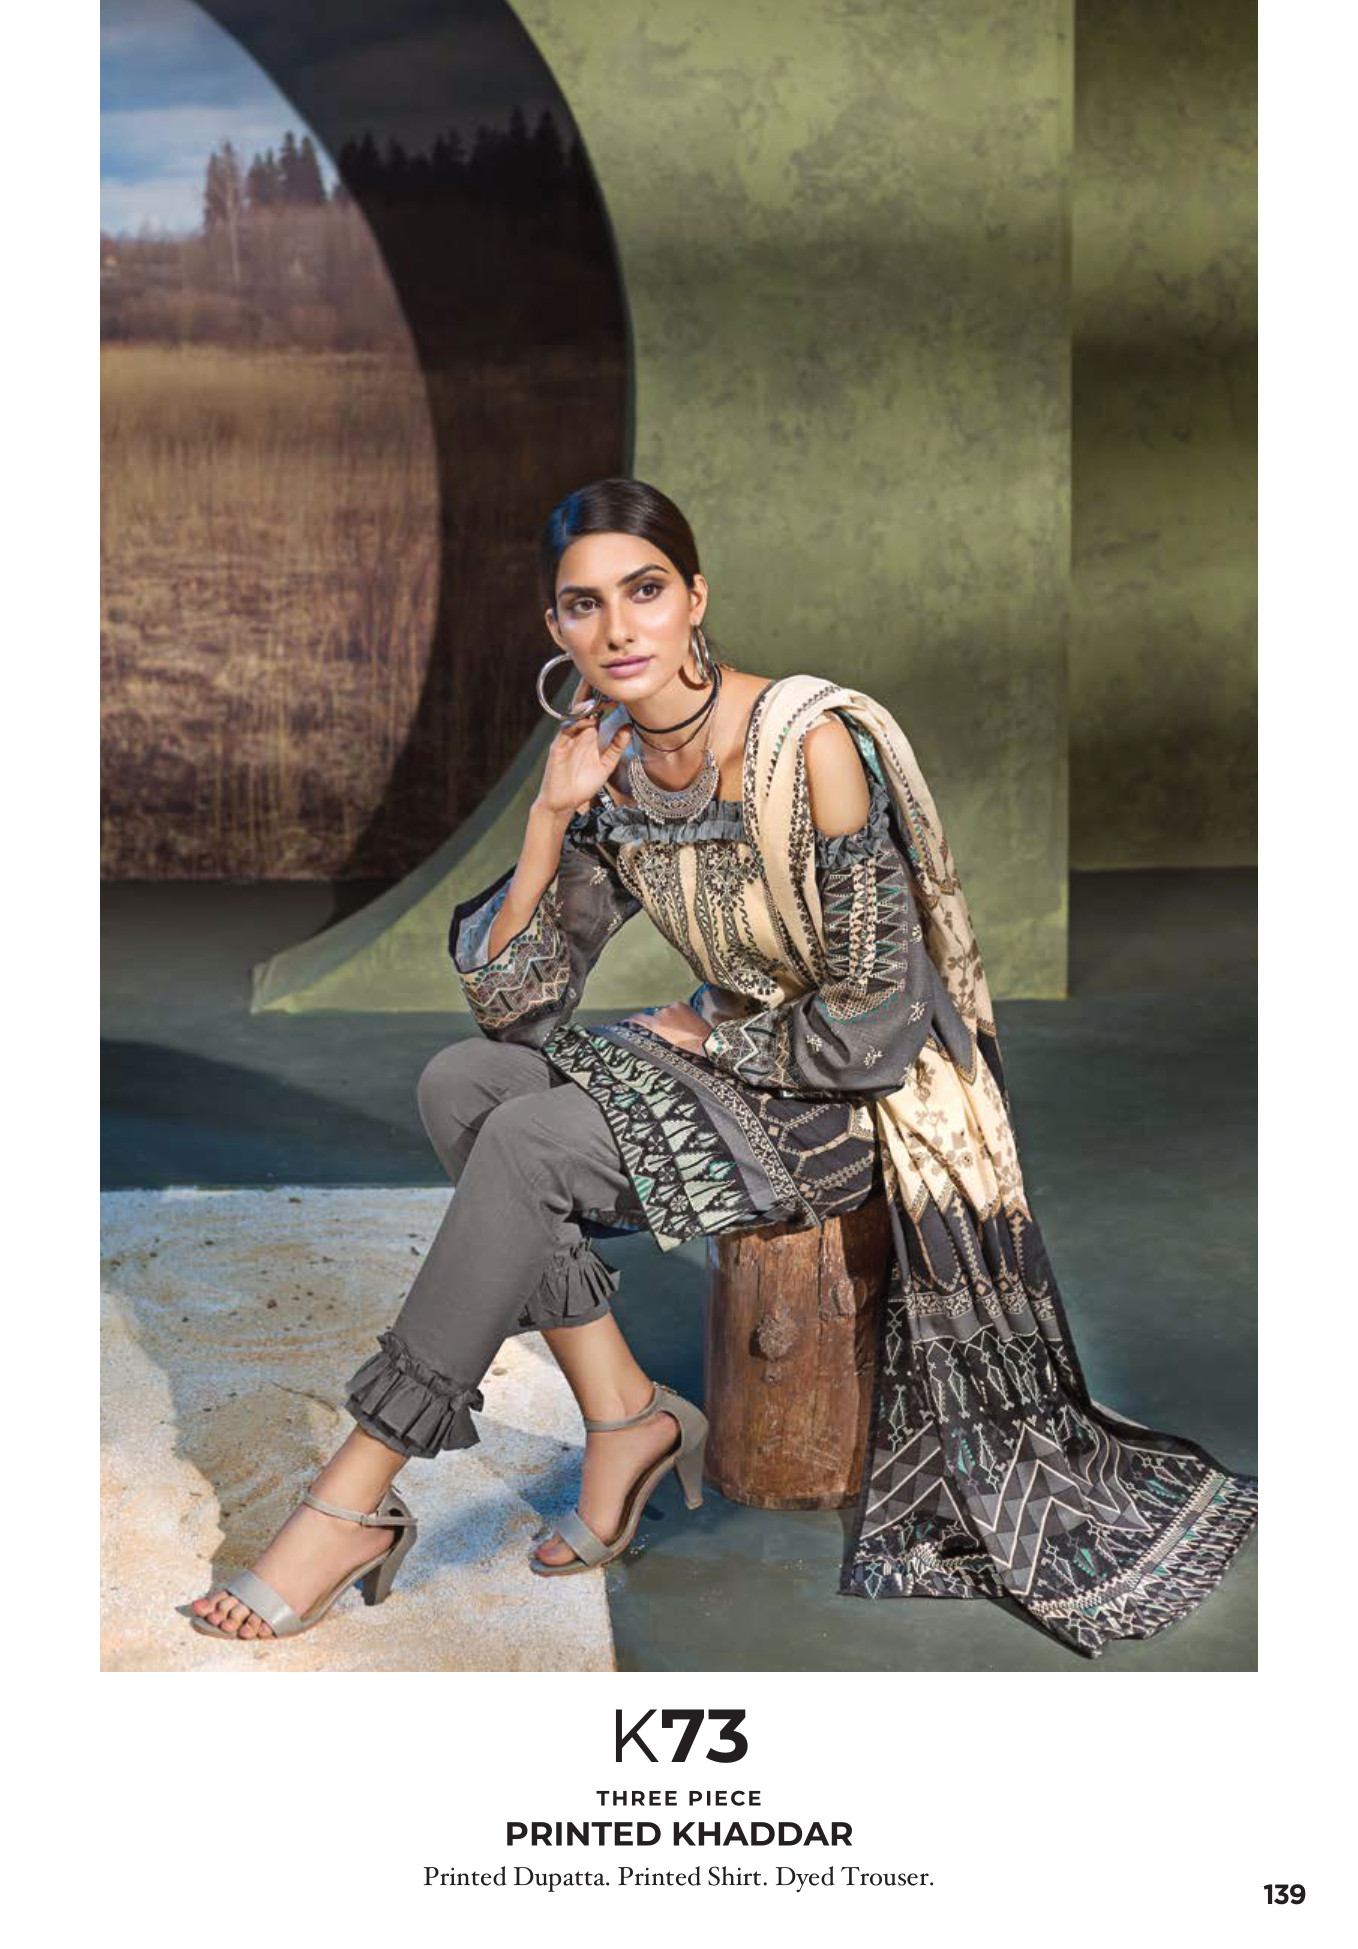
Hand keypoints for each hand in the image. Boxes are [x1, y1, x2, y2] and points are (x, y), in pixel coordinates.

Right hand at [535, 671, 631, 818]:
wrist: (563, 803)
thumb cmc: (582, 785)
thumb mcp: (606, 765)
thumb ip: (616, 747)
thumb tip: (628, 727)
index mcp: (589, 735)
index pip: (597, 711)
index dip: (606, 699)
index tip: (619, 688)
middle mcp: (578, 734)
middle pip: (584, 707)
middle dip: (591, 692)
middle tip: (603, 677)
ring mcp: (567, 739)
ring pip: (574, 716)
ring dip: (584, 704)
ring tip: (596, 693)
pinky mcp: (558, 748)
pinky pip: (565, 732)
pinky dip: (575, 724)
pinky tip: (585, 718)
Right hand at [622, 1001, 712, 1055]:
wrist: (705, 1042)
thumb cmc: (685, 1049)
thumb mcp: (665, 1045)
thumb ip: (656, 1034)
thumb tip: (650, 1031)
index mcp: (656, 1025)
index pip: (638, 1018)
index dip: (631, 1020)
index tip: (627, 1021)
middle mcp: (661, 1014)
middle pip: (654, 1016)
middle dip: (658, 1023)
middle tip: (667, 1032)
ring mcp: (671, 1008)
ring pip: (665, 1012)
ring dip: (669, 1018)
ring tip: (679, 1029)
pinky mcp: (680, 1004)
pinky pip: (674, 1008)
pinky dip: (677, 1014)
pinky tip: (685, 1023)